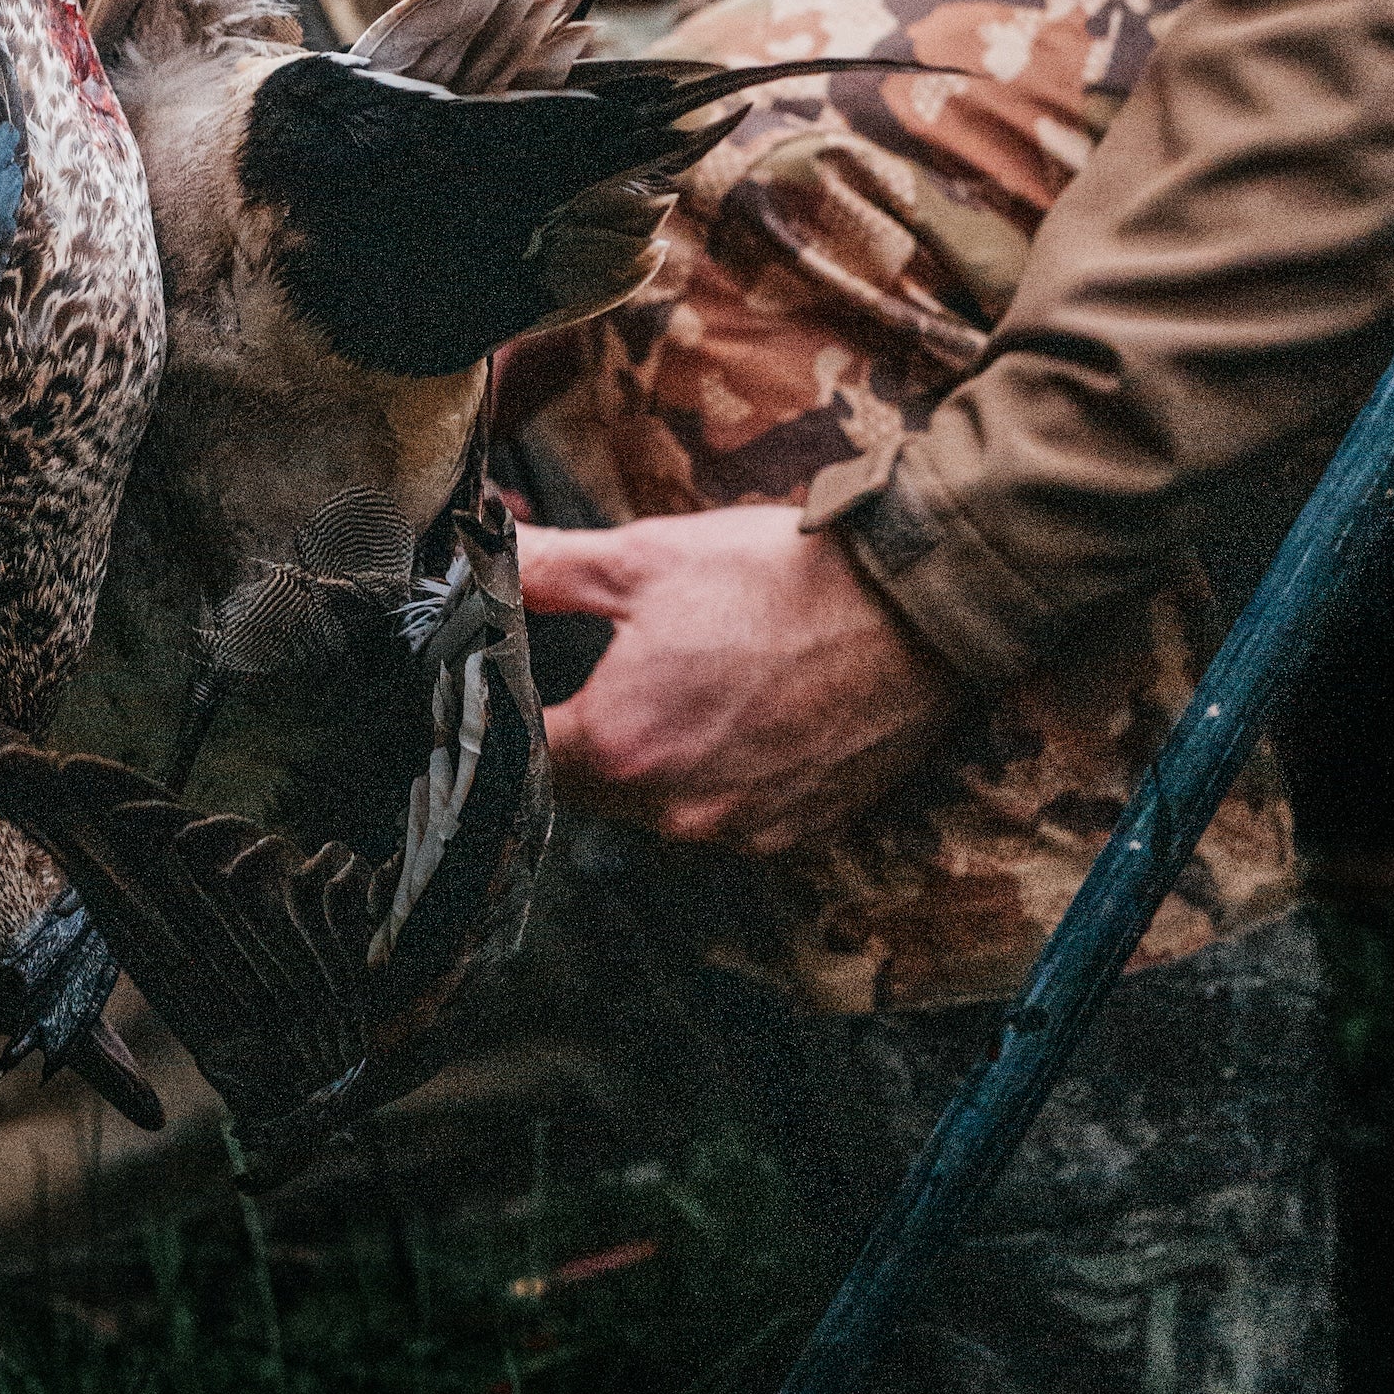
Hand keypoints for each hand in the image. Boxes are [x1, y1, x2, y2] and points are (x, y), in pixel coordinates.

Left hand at [514, 504, 960, 854]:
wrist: (915, 606)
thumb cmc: (777, 576)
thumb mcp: (642, 559)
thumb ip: (543, 573)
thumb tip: (478, 564)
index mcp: (617, 746)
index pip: (520, 753)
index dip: (510, 710)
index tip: (517, 679)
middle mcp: (672, 811)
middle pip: (588, 787)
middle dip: (586, 733)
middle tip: (613, 670)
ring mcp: (738, 830)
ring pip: (657, 807)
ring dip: (656, 759)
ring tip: (691, 686)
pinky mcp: (795, 834)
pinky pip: (728, 817)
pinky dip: (722, 777)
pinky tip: (745, 719)